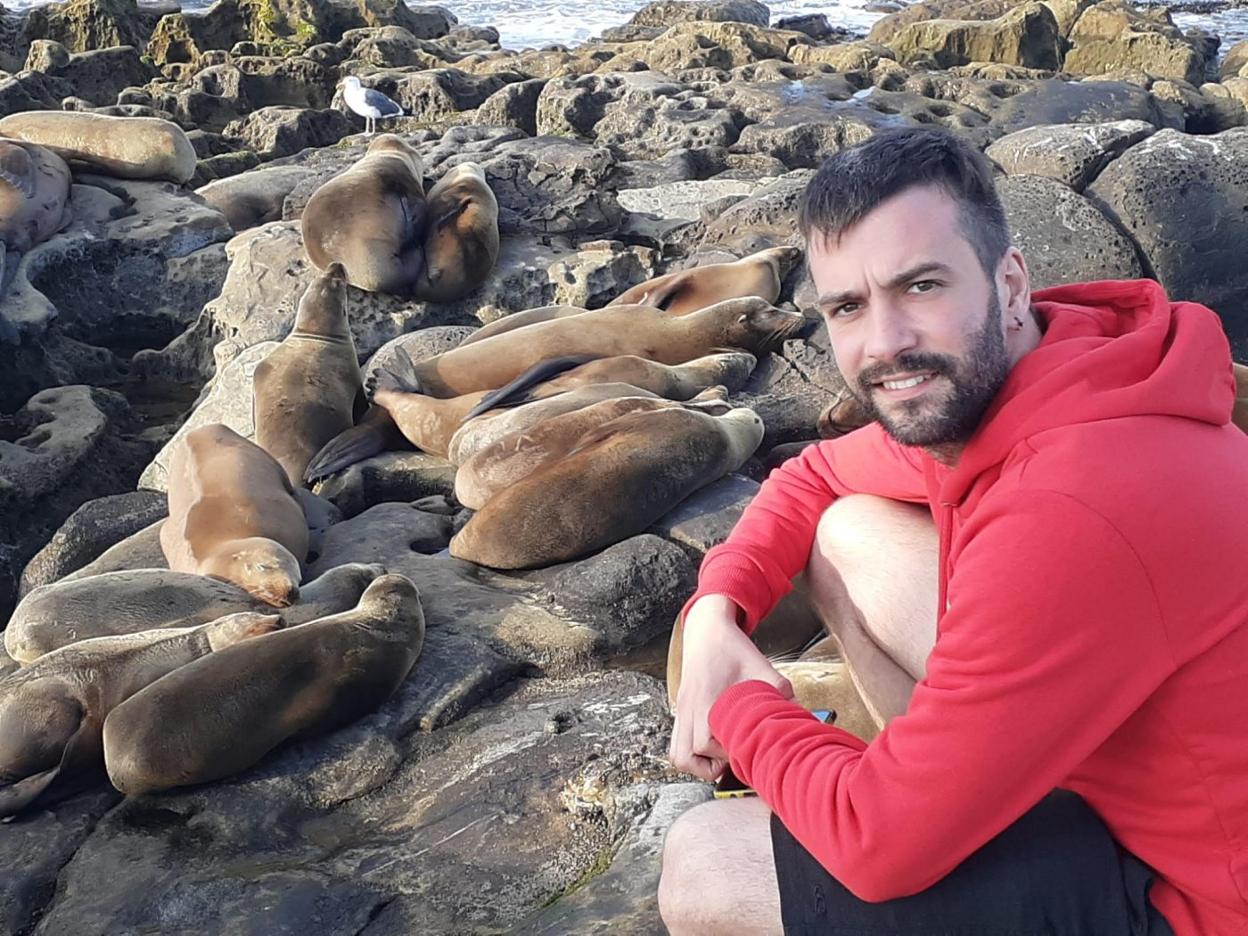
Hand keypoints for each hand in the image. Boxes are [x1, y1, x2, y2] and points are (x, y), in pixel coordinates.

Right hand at [668, 594, 793, 781]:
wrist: (707, 630)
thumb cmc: (732, 648)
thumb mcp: (762, 668)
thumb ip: (782, 692)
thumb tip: (800, 714)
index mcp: (706, 701)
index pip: (708, 746)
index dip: (728, 756)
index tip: (747, 751)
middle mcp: (689, 710)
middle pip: (690, 756)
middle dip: (715, 763)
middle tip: (737, 754)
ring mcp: (681, 712)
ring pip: (678, 755)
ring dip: (698, 765)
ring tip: (721, 759)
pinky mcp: (681, 711)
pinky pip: (676, 745)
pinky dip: (691, 755)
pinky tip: (711, 748)